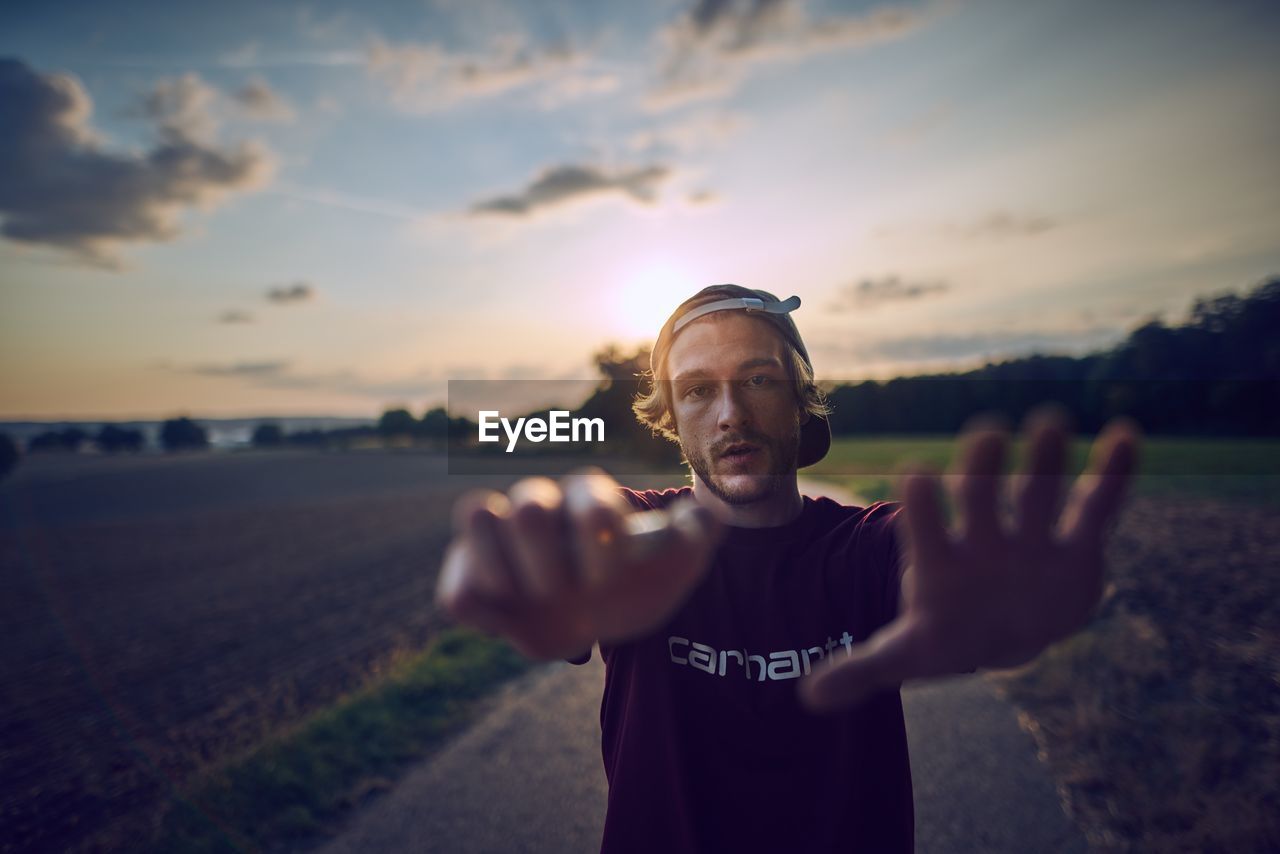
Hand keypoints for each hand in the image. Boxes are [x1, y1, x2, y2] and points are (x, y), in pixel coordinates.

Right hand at [435, 468, 721, 659]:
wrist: (596, 620)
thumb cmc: (631, 583)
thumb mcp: (674, 566)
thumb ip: (697, 536)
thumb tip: (704, 516)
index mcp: (586, 500)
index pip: (587, 494)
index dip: (599, 536)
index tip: (611, 576)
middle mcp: (538, 508)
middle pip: (529, 502)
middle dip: (552, 558)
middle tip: (569, 592)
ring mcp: (497, 542)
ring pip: (476, 514)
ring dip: (504, 567)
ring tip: (533, 599)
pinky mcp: (469, 581)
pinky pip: (456, 591)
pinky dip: (481, 610)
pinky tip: (512, 623)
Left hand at [800, 405, 1140, 712]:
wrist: (1001, 630)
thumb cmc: (947, 632)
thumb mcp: (908, 654)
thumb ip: (863, 668)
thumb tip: (806, 699)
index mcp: (940, 560)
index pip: (924, 522)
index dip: (921, 503)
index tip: (916, 475)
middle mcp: (983, 538)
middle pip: (981, 495)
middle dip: (983, 467)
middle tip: (988, 432)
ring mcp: (1030, 539)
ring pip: (1037, 492)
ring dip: (1045, 459)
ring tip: (1050, 420)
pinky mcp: (1076, 547)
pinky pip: (1098, 507)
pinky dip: (1114, 474)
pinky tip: (1127, 434)